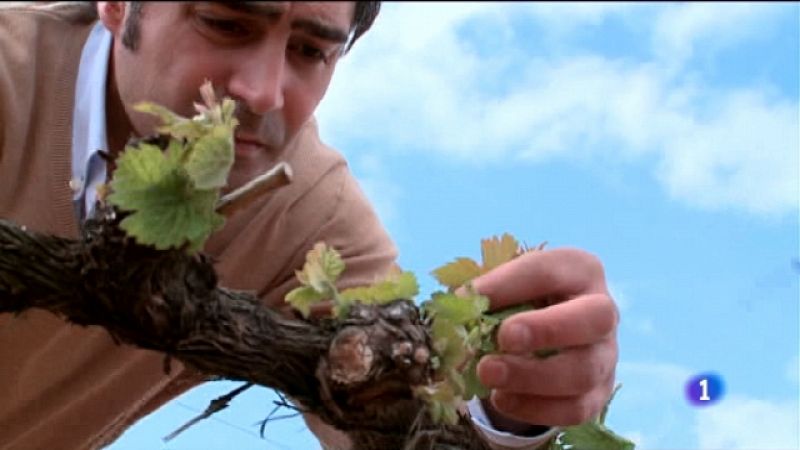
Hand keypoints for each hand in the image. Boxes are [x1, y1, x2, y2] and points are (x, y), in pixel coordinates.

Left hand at [472, 247, 618, 427]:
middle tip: (503, 338)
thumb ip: (482, 295)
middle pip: (594, 318)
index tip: (470, 298)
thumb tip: (455, 312)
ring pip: (583, 371)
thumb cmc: (521, 302)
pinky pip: (575, 409)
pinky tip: (502, 398)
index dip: (507, 285)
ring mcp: (606, 355)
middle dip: (546, 329)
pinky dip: (534, 408)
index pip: (548, 271)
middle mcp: (603, 310)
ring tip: (487, 374)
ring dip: (531, 377)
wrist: (547, 338)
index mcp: (578, 270)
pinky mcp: (598, 394)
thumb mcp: (504, 287)